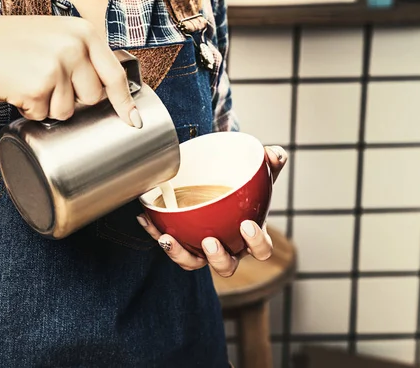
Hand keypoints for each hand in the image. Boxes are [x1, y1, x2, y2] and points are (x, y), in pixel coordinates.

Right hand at [0, 15, 139, 125]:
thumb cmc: (6, 44)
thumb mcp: (52, 37)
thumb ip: (81, 56)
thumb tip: (107, 93)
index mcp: (83, 31)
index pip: (115, 74)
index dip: (124, 102)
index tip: (133, 121)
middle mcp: (75, 46)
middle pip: (93, 98)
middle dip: (72, 100)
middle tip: (45, 82)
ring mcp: (58, 66)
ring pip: (68, 111)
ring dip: (48, 106)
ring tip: (27, 82)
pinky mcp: (39, 86)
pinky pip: (44, 115)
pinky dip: (29, 110)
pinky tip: (16, 89)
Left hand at [137, 145, 287, 276]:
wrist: (220, 187)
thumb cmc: (243, 189)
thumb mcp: (259, 175)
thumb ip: (270, 163)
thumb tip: (274, 153)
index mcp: (251, 237)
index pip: (261, 250)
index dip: (256, 243)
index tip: (246, 225)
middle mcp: (228, 249)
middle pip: (226, 266)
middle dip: (218, 257)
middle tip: (209, 240)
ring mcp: (203, 251)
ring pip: (194, 263)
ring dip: (180, 254)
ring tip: (168, 238)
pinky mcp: (182, 245)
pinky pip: (170, 246)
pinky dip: (156, 234)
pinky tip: (145, 218)